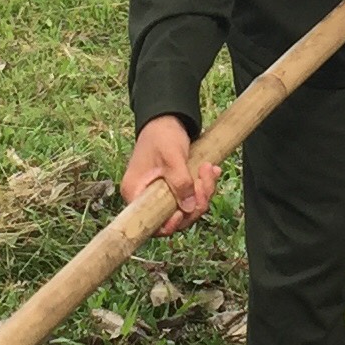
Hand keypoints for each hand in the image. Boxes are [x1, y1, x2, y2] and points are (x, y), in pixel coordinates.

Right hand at [119, 115, 216, 234]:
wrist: (166, 119)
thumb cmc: (162, 134)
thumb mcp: (172, 156)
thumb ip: (180, 182)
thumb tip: (188, 208)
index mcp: (135, 192)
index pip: (150, 223)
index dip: (169, 224)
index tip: (182, 212)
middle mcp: (145, 197)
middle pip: (173, 217)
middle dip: (195, 202)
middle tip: (204, 179)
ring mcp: (159, 194)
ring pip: (185, 208)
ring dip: (202, 192)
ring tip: (209, 170)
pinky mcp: (172, 189)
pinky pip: (190, 197)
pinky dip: (203, 186)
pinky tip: (209, 171)